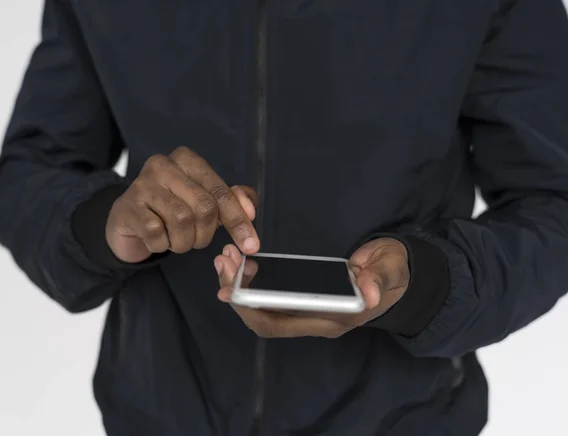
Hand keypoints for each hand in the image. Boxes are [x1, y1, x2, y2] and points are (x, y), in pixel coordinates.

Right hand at [106, 147, 259, 262]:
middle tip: (197, 240)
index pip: (221, 192)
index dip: (238, 221)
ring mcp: (142, 184)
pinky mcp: (127, 206)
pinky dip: (162, 244)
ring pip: (181, 220)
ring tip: (177, 240)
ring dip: (184, 241)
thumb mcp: (205, 200)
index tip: (251, 245)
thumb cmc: (171, 207)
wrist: (128, 219)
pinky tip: (158, 240)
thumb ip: (231, 201)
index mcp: (187, 160)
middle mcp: (164, 165)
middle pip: (204, 207)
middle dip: (206, 234)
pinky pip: (156, 233)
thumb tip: (250, 211)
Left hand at [213, 238, 408, 338]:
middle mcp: (315, 320)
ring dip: (241, 287)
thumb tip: (367, 293)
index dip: (251, 309)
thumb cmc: (393, 272)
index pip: (281, 323)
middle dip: (238, 295)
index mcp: (332, 318)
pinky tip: (243, 263)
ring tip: (227, 259)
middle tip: (223, 263)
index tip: (228, 288)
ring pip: (264, 309)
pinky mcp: (306, 298)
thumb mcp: (389, 271)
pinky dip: (253, 283)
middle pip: (264, 319)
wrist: (398, 275)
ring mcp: (309, 310)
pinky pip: (272, 297)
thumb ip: (378, 280)